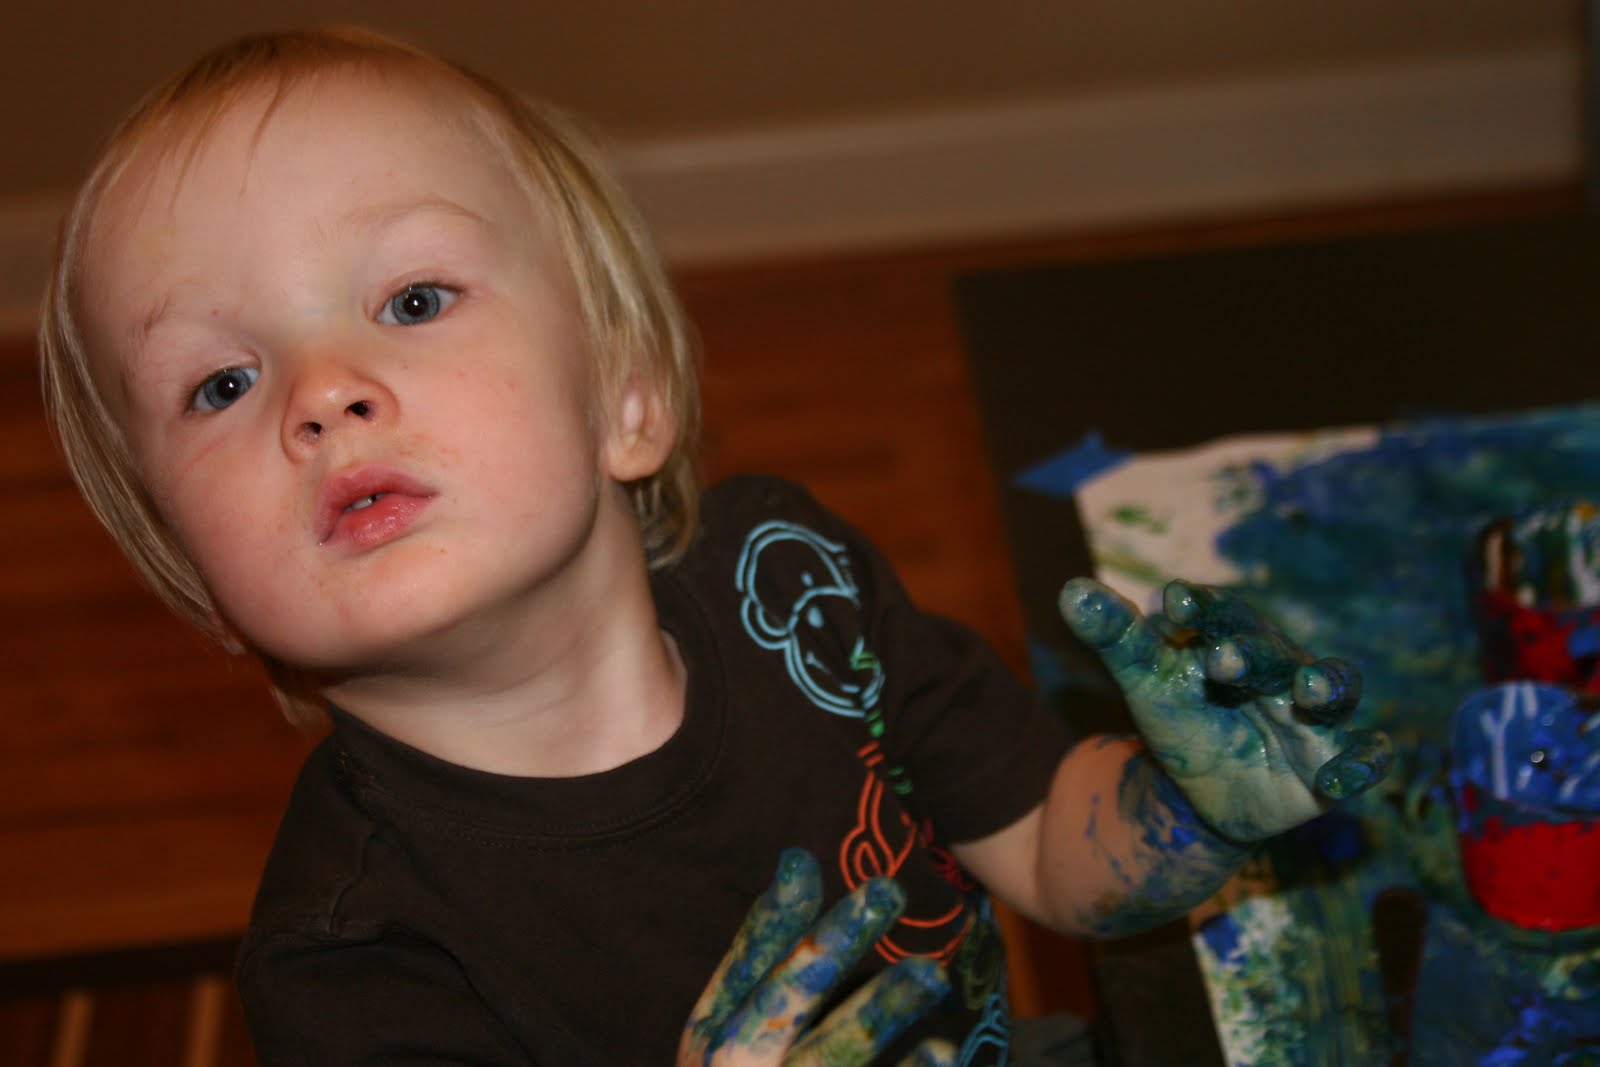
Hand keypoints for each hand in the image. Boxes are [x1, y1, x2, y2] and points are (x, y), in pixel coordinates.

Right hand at [678, 849, 955, 1066]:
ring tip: (932, 971)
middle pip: (783, 1002)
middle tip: (886, 888)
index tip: (802, 859)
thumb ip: (762, 982)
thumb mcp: (731, 1048)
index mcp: (711, 1043)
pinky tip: (945, 1053)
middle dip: (832, 943)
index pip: (742, 970)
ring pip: (830, 1058)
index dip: (771, 918)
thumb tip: (800, 873)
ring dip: (881, 1010)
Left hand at [1060, 577, 1391, 842]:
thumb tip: (1070, 590)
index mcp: (1236, 639)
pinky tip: (1334, 784)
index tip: (1172, 601)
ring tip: (1308, 688)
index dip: (1203, 607)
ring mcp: (1314, 716)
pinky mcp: (1332, 762)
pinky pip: (1364, 757)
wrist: (1199, 793)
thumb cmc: (1180, 718)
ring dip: (1327, 683)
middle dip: (1253, 653)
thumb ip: (1115, 637)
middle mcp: (1283, 669)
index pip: (1224, 614)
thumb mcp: (1144, 680)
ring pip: (1337, 688)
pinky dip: (1360, 766)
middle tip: (1220, 659)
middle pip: (1277, 651)